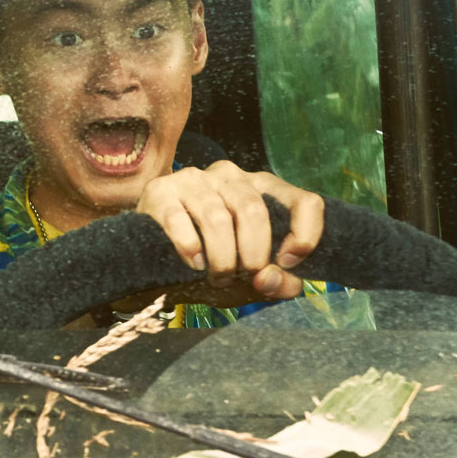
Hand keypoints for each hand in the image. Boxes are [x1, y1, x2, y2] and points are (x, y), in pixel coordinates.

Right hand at [135, 160, 323, 300]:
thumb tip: (270, 279)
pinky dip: (190, 249)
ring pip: (217, 218)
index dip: (305, 235)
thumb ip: (274, 282)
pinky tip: (193, 264)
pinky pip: (179, 221)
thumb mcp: (249, 277)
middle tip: (241, 278)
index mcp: (261, 188)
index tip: (287, 263)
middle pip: (254, 211)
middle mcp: (229, 175)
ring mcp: (192, 178)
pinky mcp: (160, 190)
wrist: (151, 255)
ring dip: (220, 258)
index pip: (304, 202)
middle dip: (252, 254)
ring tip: (216, 277)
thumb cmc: (210, 262)